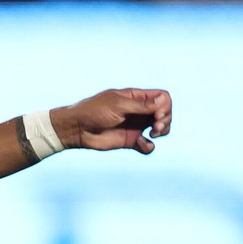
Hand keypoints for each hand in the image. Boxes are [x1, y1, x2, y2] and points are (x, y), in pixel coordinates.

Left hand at [53, 88, 171, 153]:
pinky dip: (149, 146)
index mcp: (135, 97)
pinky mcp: (130, 141)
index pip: (162, 97)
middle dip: (166, 119)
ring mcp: (135, 126)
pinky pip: (147, 145)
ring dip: (163, 131)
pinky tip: (142, 144)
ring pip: (161, 128)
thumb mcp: (118, 105)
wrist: (76, 129)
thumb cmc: (93, 111)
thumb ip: (141, 105)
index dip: (165, 105)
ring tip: (153, 133)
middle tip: (156, 126)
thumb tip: (163, 100)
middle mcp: (138, 111)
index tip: (157, 114)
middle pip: (164, 112)